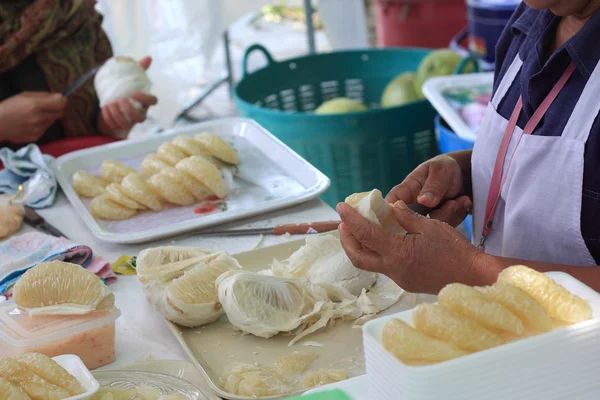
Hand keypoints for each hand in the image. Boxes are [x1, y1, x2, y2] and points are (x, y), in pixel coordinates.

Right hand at [0, 92, 65, 143]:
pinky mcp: (36, 137)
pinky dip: (41, 126)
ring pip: (52, 122)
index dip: (63, 101)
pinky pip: (45, 130)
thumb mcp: (24, 96)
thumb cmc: (10, 107)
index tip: (61, 100)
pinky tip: (31, 124)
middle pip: (60, 113)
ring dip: (48, 118)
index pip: (60, 103)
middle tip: (47, 108)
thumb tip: (60, 96)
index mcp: (35, 105)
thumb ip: (43, 96)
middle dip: (56, 109)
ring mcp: (38, 129)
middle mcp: (39, 118)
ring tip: (35, 116)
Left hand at [99, 56, 157, 136]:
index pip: (152, 101)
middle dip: (128, 110)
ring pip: (127, 124)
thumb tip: (149, 58)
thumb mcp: (130, 77)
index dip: (144, 98)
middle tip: (119, 100)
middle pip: (141, 118)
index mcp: (143, 100)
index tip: (133, 92)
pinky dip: (108, 117)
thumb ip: (139, 68)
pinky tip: (104, 107)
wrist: (110, 98)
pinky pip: (115, 125)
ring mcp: (129, 121)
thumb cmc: (123, 87)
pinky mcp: (119, 125)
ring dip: (117, 115)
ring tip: (109, 104)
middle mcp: (139, 112)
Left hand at [336, 201, 498, 293]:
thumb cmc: (457, 251)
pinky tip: (382, 242)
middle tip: (343, 224)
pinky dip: (377, 253)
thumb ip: (407, 217)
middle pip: (358, 257)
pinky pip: (385, 267)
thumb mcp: (432, 227)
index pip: (366, 234)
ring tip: (358, 231)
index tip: (341, 207)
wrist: (474, 278)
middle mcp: (394, 269)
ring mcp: (400, 279)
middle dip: (346, 240)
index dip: (351, 220)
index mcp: (398, 253)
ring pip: (370, 264)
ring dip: (360, 248)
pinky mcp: (407, 282)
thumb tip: (392, 206)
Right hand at [386, 154, 471, 226]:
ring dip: (451, 215)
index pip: (389, 208)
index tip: (416, 219)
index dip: (394, 218)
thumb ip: (433, 186)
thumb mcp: (440, 172)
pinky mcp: (435, 226)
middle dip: (438, 216)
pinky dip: (457, 217)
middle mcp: (408, 210)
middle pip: (413, 225)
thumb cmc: (443, 169)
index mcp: (403, 193)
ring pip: (431, 230)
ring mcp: (422, 220)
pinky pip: (444, 230)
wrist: (461, 176)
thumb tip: (423, 201)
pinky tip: (463, 203)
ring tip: (461, 199)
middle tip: (453, 203)